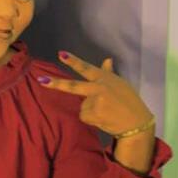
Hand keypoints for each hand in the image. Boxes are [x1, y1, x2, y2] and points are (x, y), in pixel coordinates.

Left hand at [38, 51, 154, 136]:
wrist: (137, 123)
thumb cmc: (129, 102)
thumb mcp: (121, 84)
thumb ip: (109, 73)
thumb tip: (107, 59)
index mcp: (105, 78)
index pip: (86, 68)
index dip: (73, 61)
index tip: (61, 54)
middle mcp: (99, 88)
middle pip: (73, 86)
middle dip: (55, 84)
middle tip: (40, 80)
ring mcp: (95, 101)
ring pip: (82, 105)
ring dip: (90, 110)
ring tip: (106, 112)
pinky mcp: (93, 114)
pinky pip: (84, 116)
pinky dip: (91, 119)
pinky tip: (103, 118)